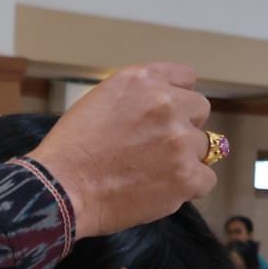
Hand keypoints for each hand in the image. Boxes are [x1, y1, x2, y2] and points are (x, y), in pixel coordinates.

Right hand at [22, 63, 213, 238]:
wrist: (62, 188)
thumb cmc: (70, 150)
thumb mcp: (99, 100)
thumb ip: (136, 98)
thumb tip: (163, 109)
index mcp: (143, 80)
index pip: (186, 78)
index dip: (177, 98)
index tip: (168, 115)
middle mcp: (166, 104)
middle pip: (199, 111)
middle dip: (182, 127)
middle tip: (154, 148)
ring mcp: (179, 140)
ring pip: (203, 147)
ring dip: (183, 159)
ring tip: (151, 173)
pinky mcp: (186, 176)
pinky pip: (206, 180)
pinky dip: (189, 187)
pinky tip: (162, 190)